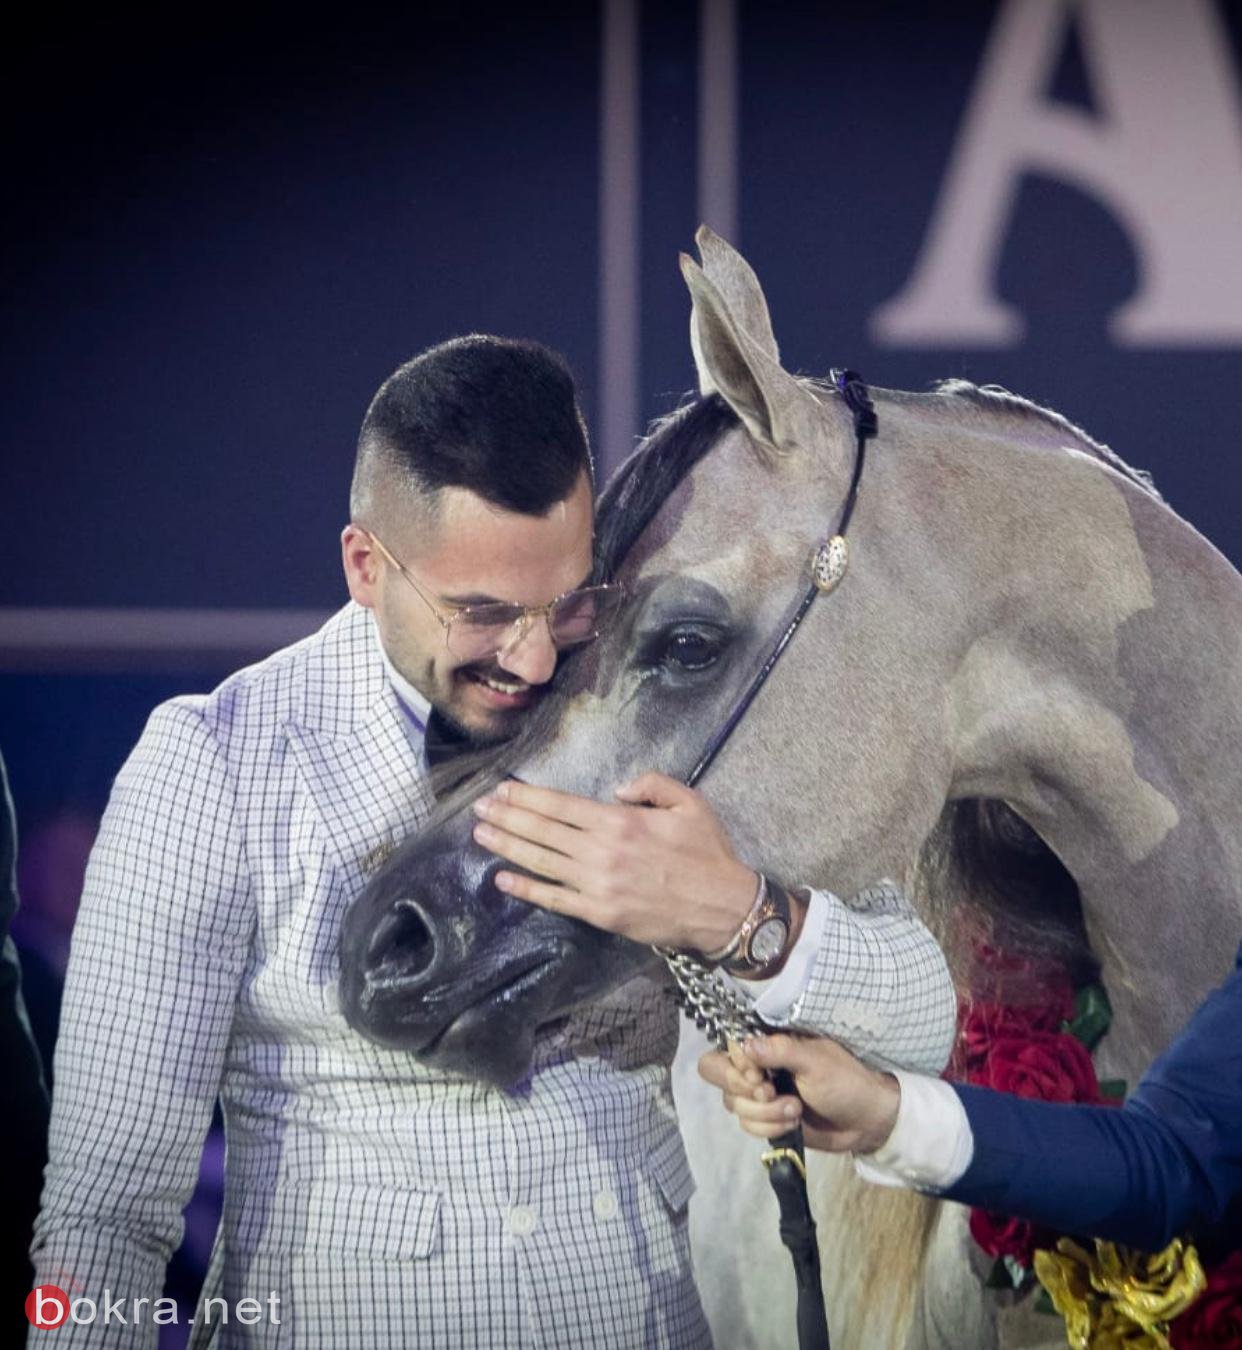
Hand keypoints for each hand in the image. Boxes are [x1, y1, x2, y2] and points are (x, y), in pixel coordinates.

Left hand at [470, 772, 760, 951]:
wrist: (723, 908)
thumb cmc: (708, 853)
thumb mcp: (690, 802)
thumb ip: (652, 784)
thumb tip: (616, 789)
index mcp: (621, 821)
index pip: (561, 805)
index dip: (527, 796)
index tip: (502, 789)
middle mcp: (602, 851)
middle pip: (543, 830)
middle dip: (507, 816)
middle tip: (478, 807)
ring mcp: (597, 884)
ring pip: (542, 862)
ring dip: (508, 846)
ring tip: (480, 834)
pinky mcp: (599, 913)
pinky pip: (555, 899)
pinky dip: (526, 889)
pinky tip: (502, 879)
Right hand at [697, 1034, 900, 1153]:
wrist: (865, 1121)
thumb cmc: (845, 1080)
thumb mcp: (816, 1061)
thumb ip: (780, 1051)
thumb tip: (743, 1046)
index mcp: (767, 1044)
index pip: (725, 1050)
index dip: (735, 1066)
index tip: (759, 1077)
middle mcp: (757, 1066)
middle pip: (718, 1077)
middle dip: (746, 1093)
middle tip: (772, 1094)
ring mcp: (760, 1094)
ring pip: (734, 1105)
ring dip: (765, 1114)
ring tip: (795, 1111)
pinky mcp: (766, 1120)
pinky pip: (748, 1126)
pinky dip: (769, 1128)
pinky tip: (793, 1124)